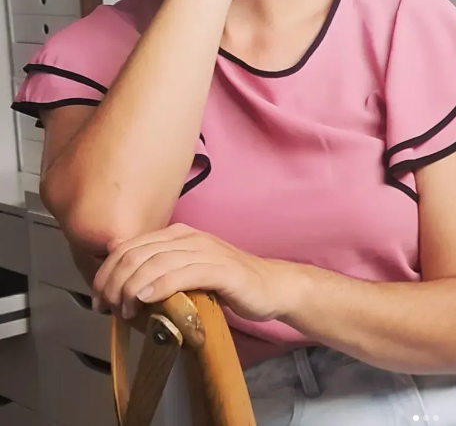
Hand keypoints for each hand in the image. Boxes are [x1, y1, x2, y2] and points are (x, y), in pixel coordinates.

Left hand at [91, 223, 304, 322]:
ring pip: (156, 262)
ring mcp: (206, 251)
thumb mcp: (186, 274)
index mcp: (178, 235)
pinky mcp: (222, 269)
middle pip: (138, 253)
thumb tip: (120, 282)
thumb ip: (159, 272)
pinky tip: (146, 299)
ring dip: (132, 287)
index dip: (106, 271)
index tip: (97, 298)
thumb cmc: (226, 284)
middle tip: (106, 307)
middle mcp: (189, 237)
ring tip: (123, 308)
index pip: (130, 246)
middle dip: (114, 281)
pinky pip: (184, 273)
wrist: (270, 286)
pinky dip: (160, 285)